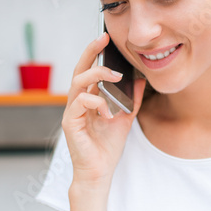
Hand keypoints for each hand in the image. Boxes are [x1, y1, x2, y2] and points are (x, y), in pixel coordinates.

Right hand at [62, 32, 145, 186]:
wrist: (99, 172)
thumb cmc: (107, 147)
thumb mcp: (125, 118)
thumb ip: (131, 99)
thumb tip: (141, 79)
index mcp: (88, 99)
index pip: (88, 70)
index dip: (94, 53)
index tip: (106, 38)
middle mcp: (77, 102)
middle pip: (79, 69)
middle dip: (90, 52)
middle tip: (103, 39)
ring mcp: (71, 112)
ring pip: (78, 82)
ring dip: (97, 76)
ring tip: (115, 77)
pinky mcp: (69, 123)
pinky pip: (79, 103)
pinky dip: (96, 103)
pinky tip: (108, 113)